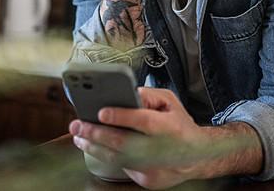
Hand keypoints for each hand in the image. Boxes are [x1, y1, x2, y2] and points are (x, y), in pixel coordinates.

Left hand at [70, 88, 224, 188]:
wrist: (197, 156)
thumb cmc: (180, 125)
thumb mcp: (170, 102)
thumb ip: (148, 95)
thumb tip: (126, 92)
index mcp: (171, 127)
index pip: (144, 122)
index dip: (122, 117)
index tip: (101, 112)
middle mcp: (163, 150)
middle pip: (124, 143)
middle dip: (96, 133)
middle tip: (77, 125)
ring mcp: (155, 169)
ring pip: (118, 159)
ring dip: (93, 147)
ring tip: (79, 135)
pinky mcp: (147, 180)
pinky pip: (121, 167)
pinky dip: (105, 155)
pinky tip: (93, 146)